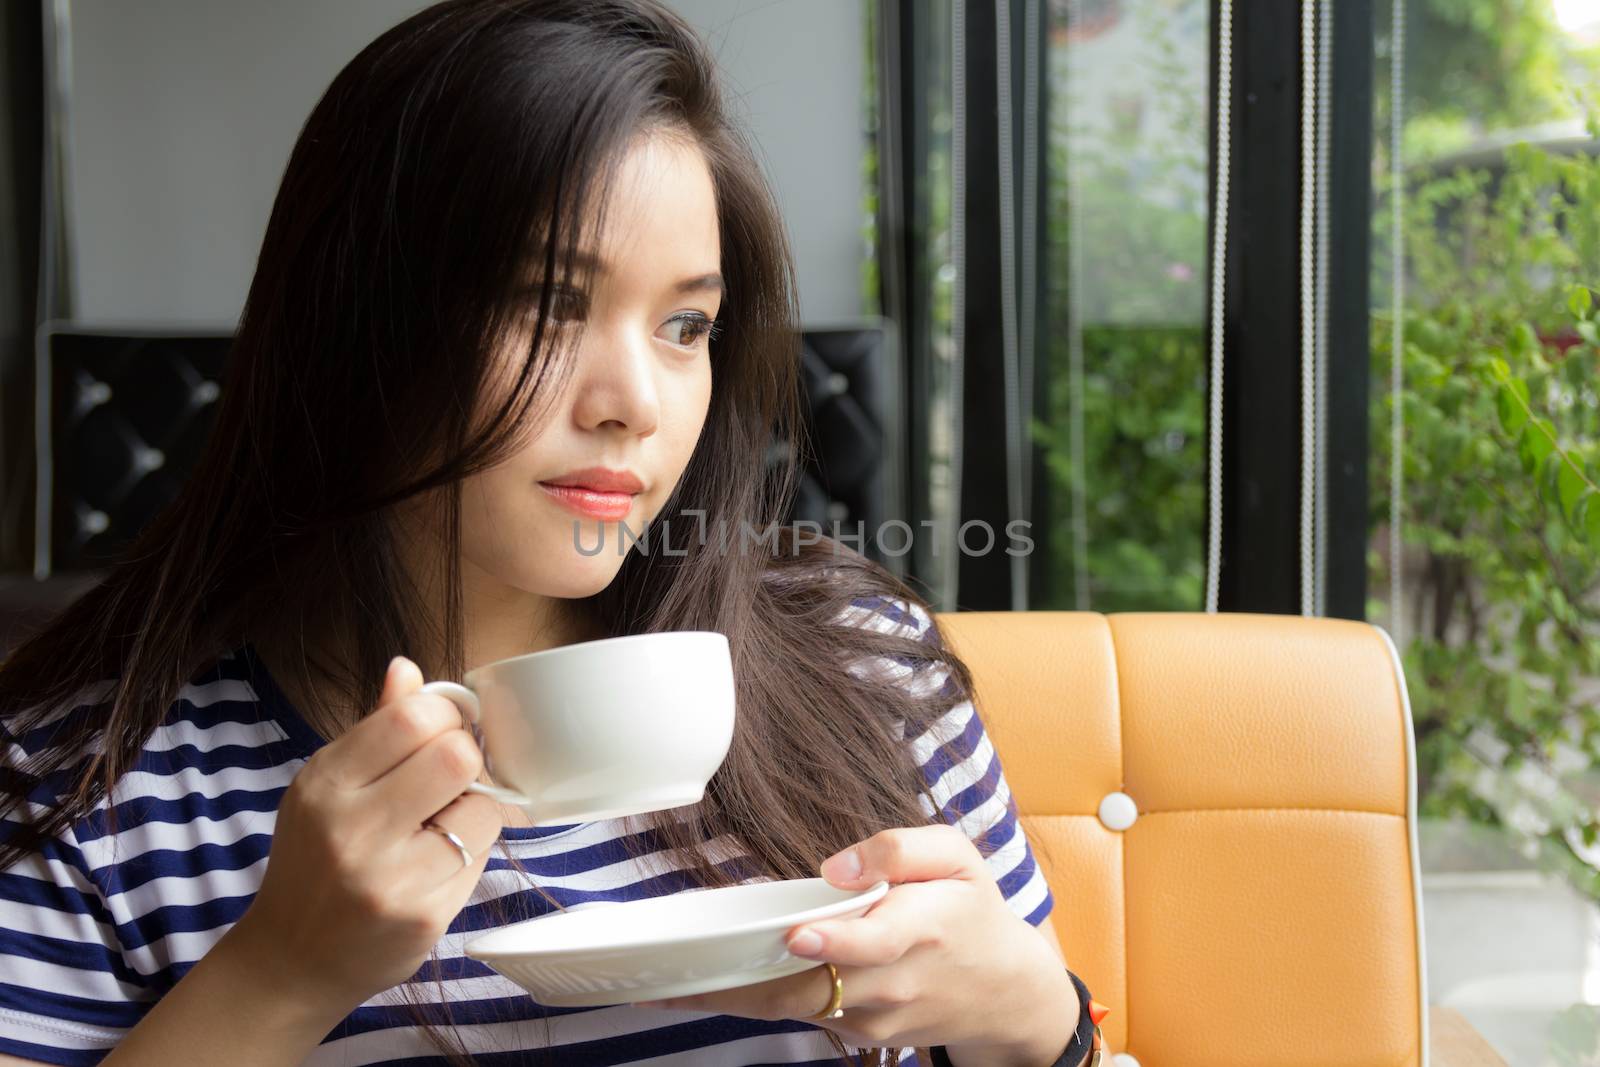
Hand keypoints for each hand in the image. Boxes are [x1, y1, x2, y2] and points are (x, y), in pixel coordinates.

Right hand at [220, 655, 503, 1015]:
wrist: (290, 962)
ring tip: (444, 823)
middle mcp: (352, 829)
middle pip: (457, 756)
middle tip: (450, 778)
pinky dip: (470, 851)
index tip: (444, 730)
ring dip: (476, 809)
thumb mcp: (329, 786)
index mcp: (326, 783)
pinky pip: (480, 859)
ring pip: (483, 808)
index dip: (446, 715)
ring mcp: (390, 878)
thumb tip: (408, 667)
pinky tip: (438, 862)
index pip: (412, 716)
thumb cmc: (316, 860)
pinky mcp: (424, 917)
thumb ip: (377, 727)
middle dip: (466, 758)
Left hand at [634, 824, 1077, 1061]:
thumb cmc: (970, 910)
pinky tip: (704, 985)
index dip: (834, 942)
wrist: (1004, 991)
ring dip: (733, 996)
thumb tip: (837, 866)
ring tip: (664, 983)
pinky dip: (752, 1001)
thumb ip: (899, 848)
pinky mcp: (859, 1033)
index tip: (796, 934)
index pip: (874, 943)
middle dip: (746, 980)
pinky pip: (799, 1015)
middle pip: (813, 987)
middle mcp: (895, 982)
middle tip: (678, 969)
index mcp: (924, 928)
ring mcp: (875, 1016)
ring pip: (795, 1008)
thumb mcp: (956, 856)